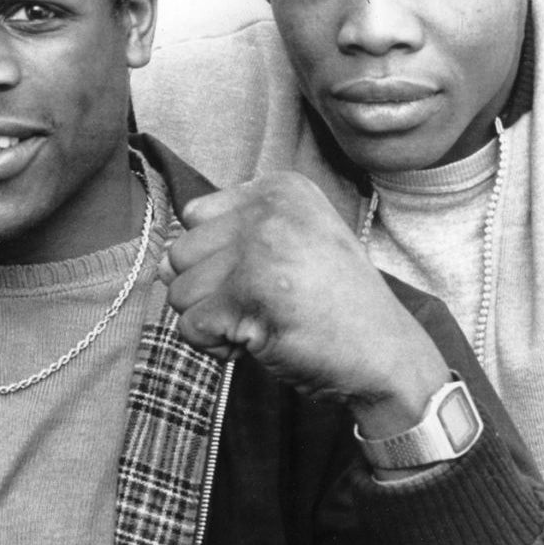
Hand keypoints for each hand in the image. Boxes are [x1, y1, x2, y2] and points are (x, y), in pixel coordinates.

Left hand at [161, 172, 448, 437]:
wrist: (387, 356)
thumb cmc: (329, 306)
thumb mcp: (285, 250)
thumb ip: (222, 242)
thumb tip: (156, 263)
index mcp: (280, 188)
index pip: (194, 216)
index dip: (217, 259)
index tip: (265, 276)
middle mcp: (271, 208)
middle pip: (179, 254)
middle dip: (209, 293)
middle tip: (263, 306)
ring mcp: (262, 248)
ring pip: (178, 292)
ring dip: (213, 322)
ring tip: (265, 322)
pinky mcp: (251, 293)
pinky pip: (190, 326)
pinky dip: (217, 347)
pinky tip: (260, 342)